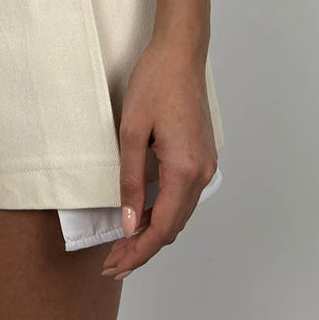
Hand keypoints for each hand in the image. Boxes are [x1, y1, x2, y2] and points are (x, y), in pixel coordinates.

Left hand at [101, 36, 218, 280]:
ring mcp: (205, 165)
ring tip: (123, 243)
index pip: (162, 228)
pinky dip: (163, 211)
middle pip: (173, 227)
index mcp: (185, 170)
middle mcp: (201, 173)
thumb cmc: (154, 84)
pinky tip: (142, 214)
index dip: (138, 252)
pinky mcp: (202, 156)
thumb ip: (130, 180)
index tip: (115, 265)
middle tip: (113, 262)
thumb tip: (129, 223)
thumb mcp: (131, 132)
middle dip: (143, 248)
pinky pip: (183, 196)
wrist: (180, 54)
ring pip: (179, 213)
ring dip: (153, 231)